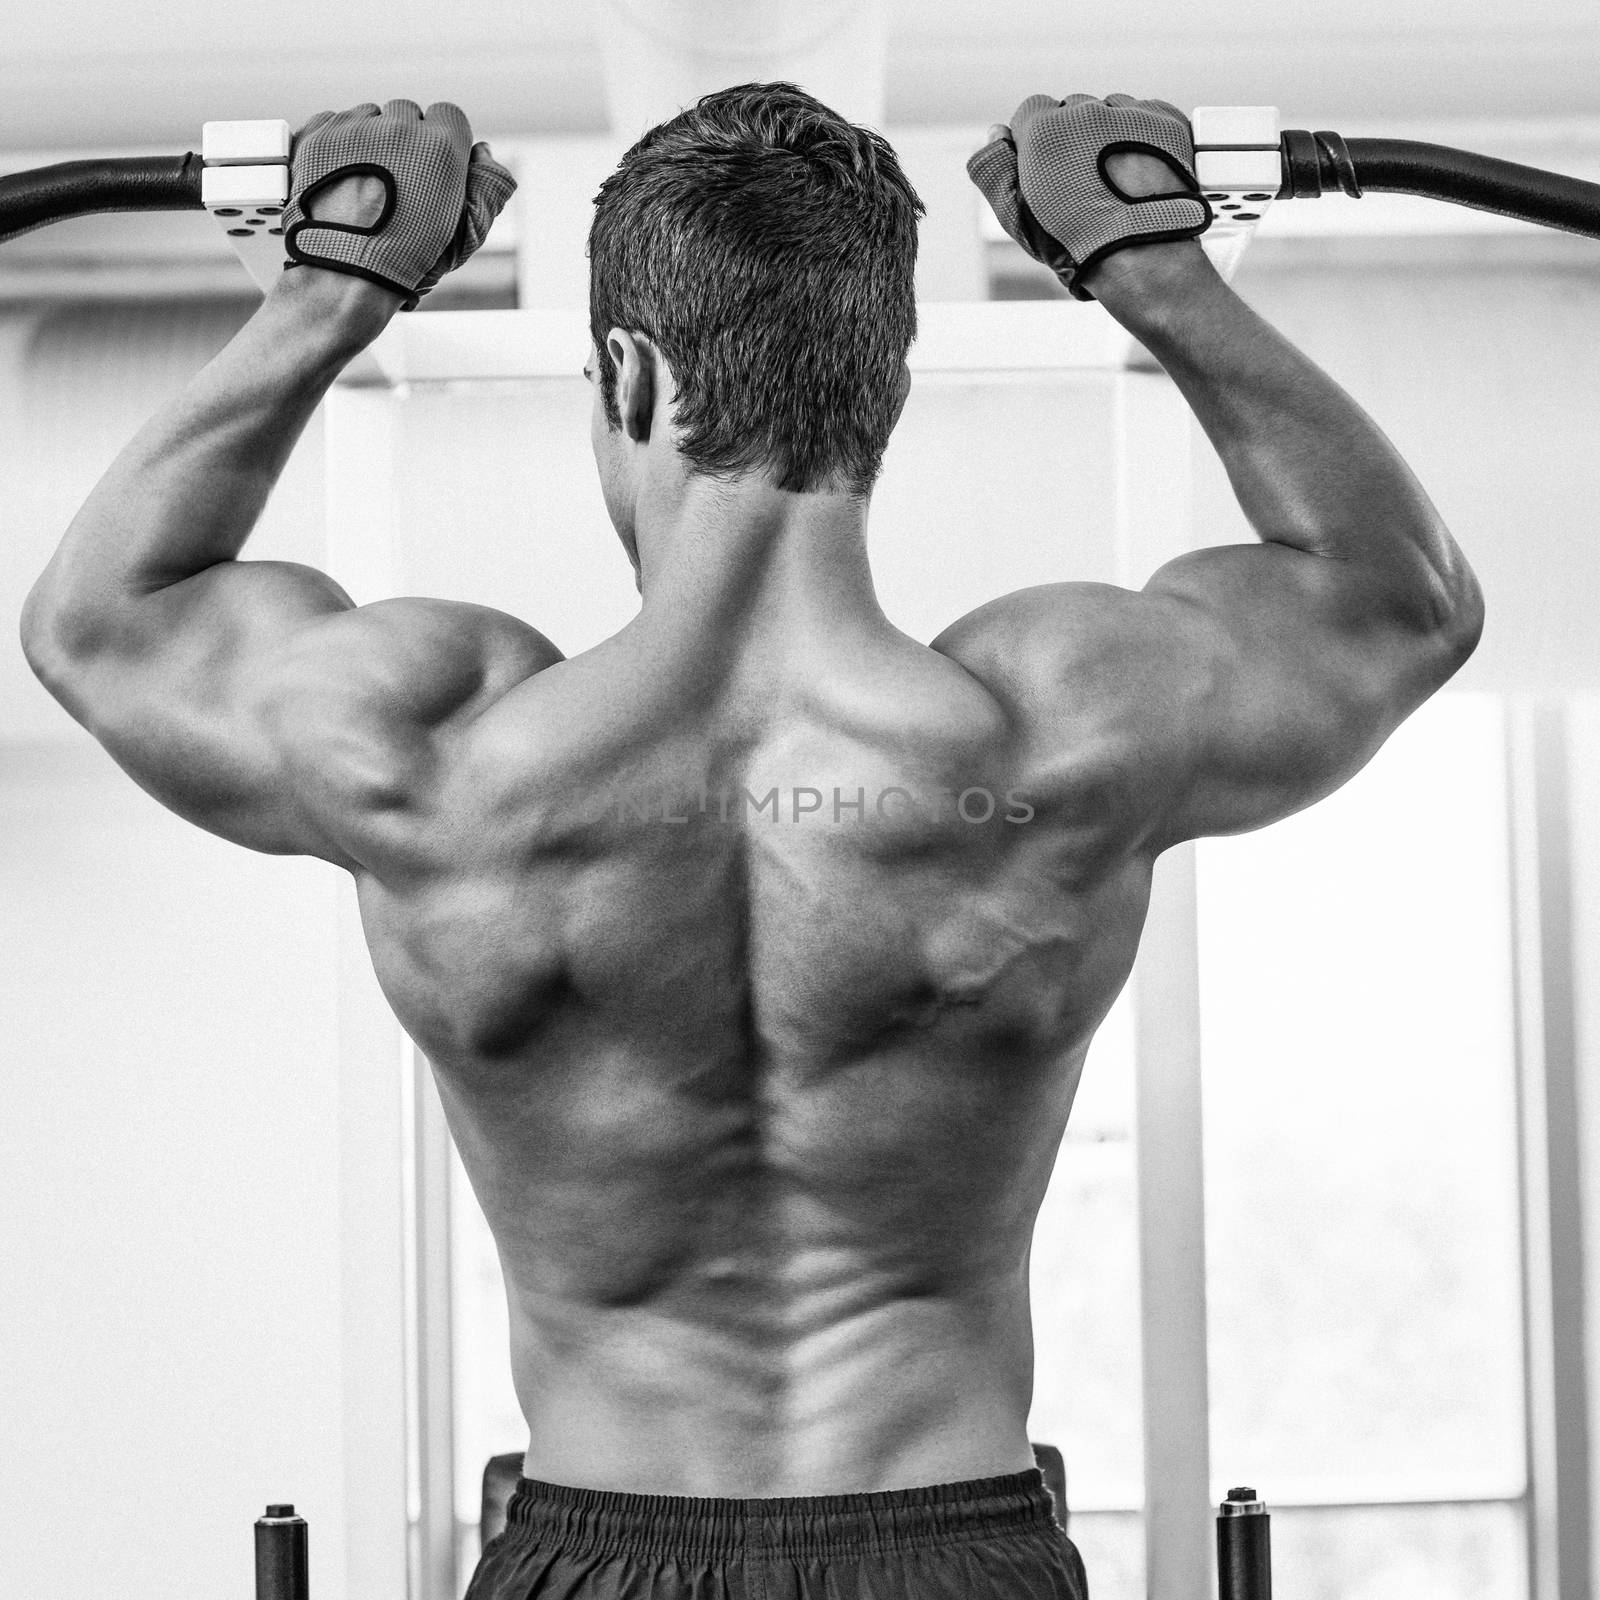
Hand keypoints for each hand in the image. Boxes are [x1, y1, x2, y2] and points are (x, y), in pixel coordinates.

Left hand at [283, 100, 515, 309]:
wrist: (348, 272)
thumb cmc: (409, 257)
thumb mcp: (467, 230)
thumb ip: (487, 186)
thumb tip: (483, 150)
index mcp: (441, 145)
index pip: (449, 114)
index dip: (444, 139)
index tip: (435, 164)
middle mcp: (398, 126)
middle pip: (406, 112)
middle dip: (406, 138)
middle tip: (400, 177)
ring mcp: (353, 128)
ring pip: (368, 116)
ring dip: (370, 138)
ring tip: (366, 179)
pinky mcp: (318, 135)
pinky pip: (332, 121)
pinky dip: (337, 142)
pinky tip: (340, 174)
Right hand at [967, 93, 1210, 299]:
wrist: (1142, 258)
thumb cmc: (1075, 245)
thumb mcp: (1017, 216)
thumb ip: (994, 170)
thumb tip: (995, 132)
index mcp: (1045, 129)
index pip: (1032, 111)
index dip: (1036, 141)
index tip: (1046, 170)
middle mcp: (1088, 110)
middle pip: (1073, 109)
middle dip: (1073, 136)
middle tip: (1083, 180)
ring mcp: (1131, 113)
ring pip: (1111, 111)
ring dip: (1109, 132)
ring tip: (1115, 177)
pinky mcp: (1166, 121)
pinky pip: (1147, 116)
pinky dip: (1144, 136)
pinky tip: (1140, 170)